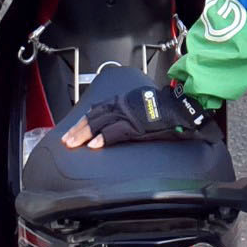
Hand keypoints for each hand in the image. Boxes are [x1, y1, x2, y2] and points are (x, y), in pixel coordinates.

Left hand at [57, 81, 202, 149]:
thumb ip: (131, 113)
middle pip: (94, 116)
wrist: (181, 107)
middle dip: (78, 129)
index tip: (74, 128)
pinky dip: (103, 138)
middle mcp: (122, 105)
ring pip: (99, 123)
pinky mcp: (135, 125)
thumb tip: (124, 123)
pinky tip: (94, 146)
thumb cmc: (167, 109)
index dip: (84, 119)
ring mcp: (128, 114)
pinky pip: (115, 132)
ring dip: (84, 134)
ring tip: (73, 144)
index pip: (98, 109)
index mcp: (124, 100)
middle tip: (66, 140)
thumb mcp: (144, 107)